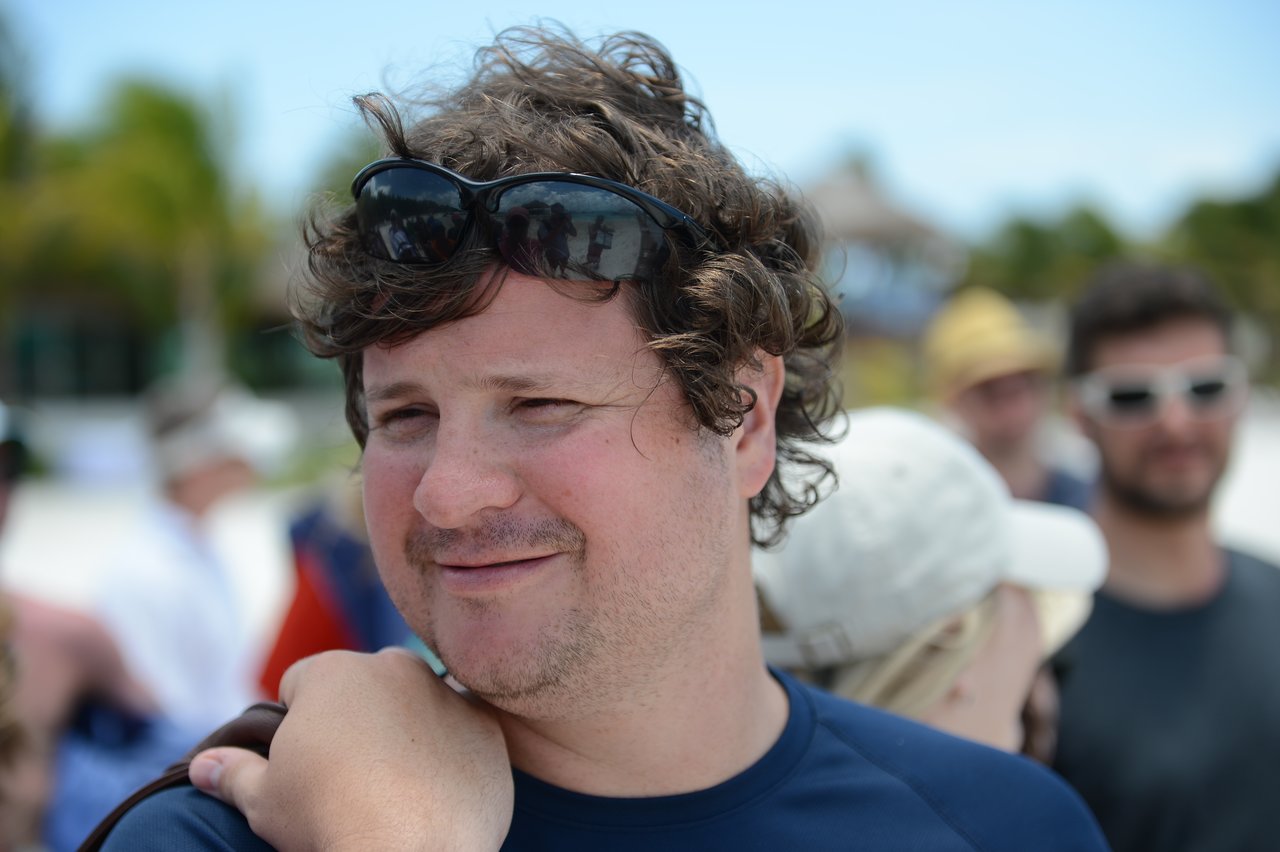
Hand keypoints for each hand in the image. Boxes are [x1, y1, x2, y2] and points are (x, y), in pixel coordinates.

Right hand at [189, 648, 512, 850]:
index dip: (296, 724)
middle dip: (355, 720)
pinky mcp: (486, 728)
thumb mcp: (265, 801)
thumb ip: (233, 773)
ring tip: (393, 789)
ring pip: (417, 706)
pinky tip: (434, 796)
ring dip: (406, 733)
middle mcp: (394, 667)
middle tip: (347, 778)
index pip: (302, 684)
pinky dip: (451, 757)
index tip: (302, 763)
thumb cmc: (327, 822)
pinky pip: (462, 735)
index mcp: (333, 671)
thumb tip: (201, 766)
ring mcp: (446, 694)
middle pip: (364, 688)